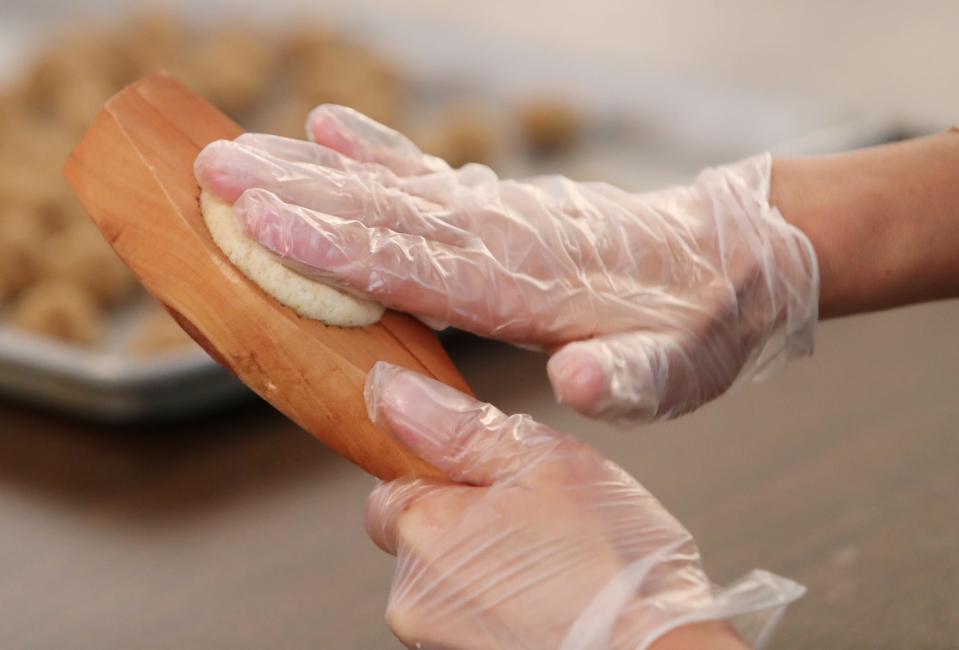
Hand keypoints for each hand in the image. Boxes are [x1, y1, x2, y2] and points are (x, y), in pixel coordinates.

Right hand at [195, 107, 818, 421]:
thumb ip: (631, 378)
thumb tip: (576, 382)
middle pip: (386, 214)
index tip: (263, 223)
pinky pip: (427, 178)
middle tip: (212, 170)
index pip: (420, 265)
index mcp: (531, 284)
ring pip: (392, 189)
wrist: (729, 257)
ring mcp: (500, 214)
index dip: (339, 247)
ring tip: (239, 151)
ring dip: (314, 170)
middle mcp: (503, 236)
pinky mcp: (502, 208)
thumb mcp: (683, 370)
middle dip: (297, 194)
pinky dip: (378, 152)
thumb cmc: (698, 323)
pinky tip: (332, 129)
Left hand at [361, 362, 802, 648]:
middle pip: (424, 542)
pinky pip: (476, 623)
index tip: (491, 484)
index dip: (444, 479)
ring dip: (491, 572)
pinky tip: (557, 606)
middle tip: (539, 524)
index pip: (391, 490)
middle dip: (470, 528)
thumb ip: (459, 426)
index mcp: (423, 530)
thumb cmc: (613, 568)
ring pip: (454, 586)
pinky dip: (508, 612)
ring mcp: (439, 642)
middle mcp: (414, 598)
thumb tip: (392, 392)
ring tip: (558, 571)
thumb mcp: (544, 462)